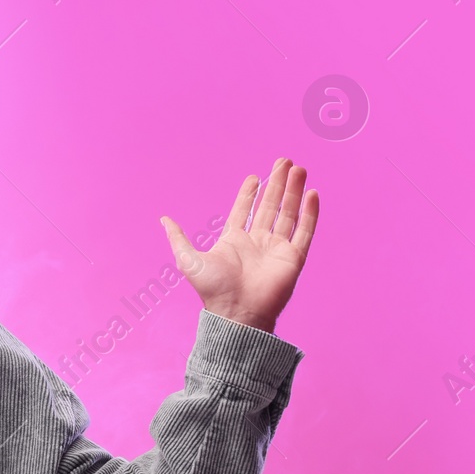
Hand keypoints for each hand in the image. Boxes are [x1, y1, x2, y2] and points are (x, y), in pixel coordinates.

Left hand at [159, 158, 318, 333]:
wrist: (236, 312)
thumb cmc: (212, 289)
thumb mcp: (188, 259)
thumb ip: (178, 238)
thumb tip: (163, 219)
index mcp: (233, 240)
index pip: (244, 210)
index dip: (249, 193)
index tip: (255, 176)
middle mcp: (257, 242)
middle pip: (269, 206)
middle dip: (277, 183)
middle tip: (284, 161)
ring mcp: (276, 249)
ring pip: (288, 213)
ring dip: (293, 191)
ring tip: (299, 169)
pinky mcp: (293, 257)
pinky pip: (304, 231)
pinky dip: (309, 213)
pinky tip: (312, 193)